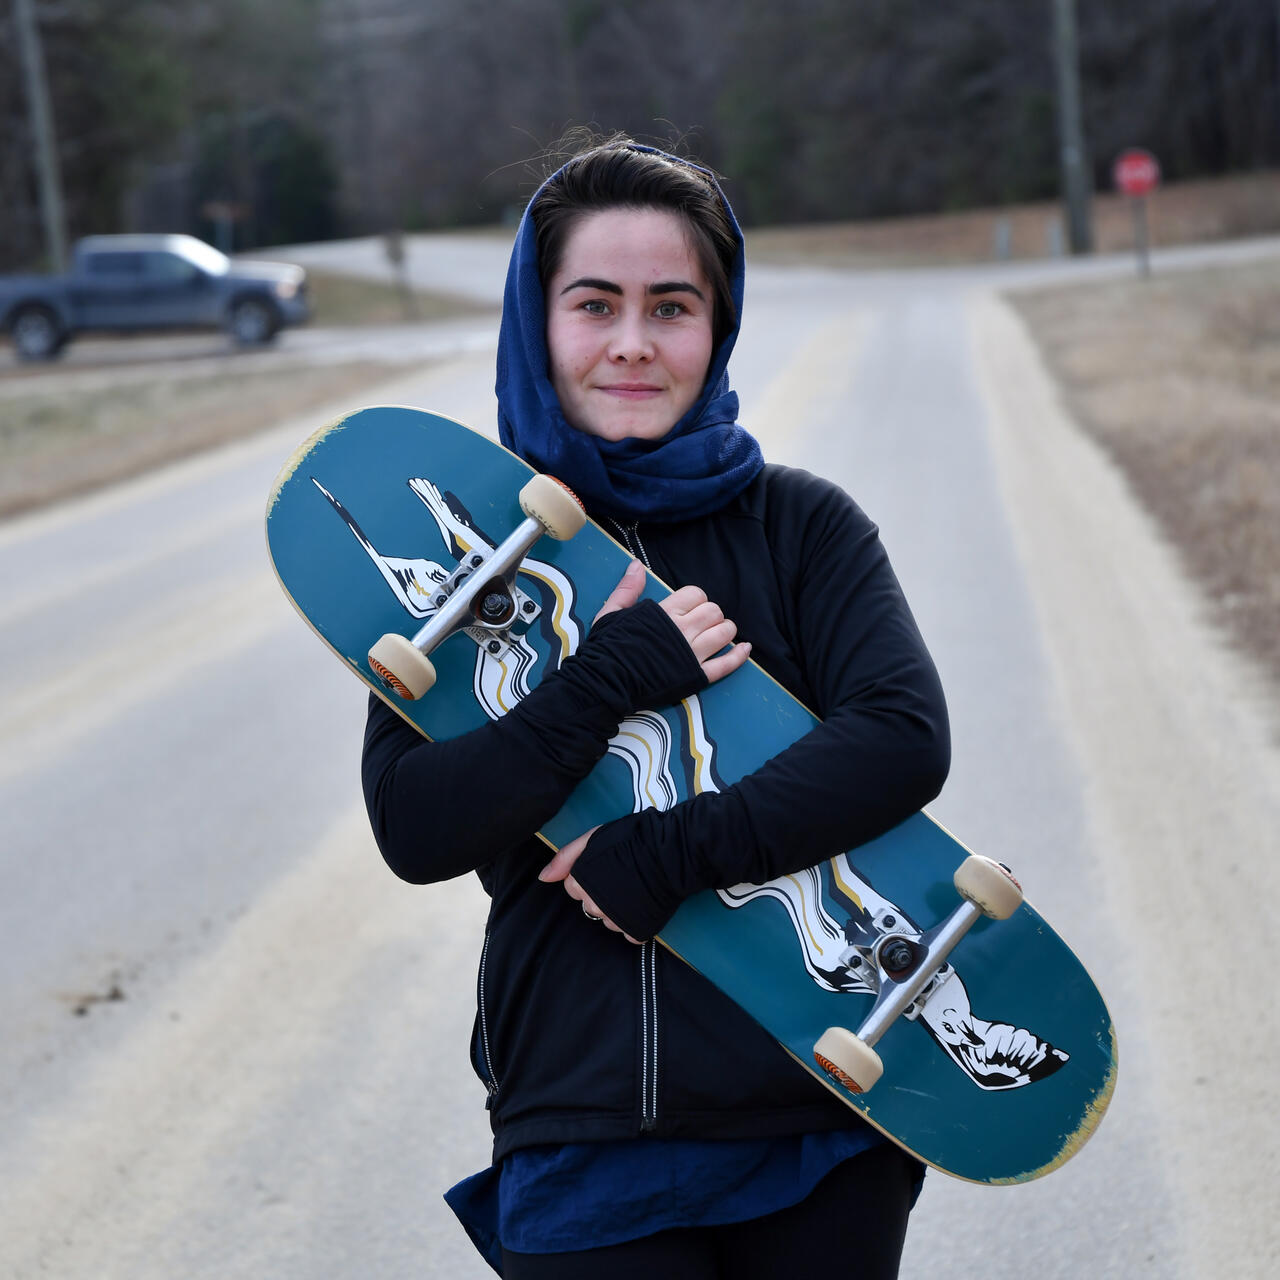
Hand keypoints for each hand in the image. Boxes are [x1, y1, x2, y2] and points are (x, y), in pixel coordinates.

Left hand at [538, 827, 641, 944]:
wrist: (670, 852)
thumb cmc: (632, 839)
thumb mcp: (592, 837)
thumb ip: (565, 858)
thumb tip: (543, 878)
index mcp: (580, 882)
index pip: (574, 887)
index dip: (589, 875)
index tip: (606, 866)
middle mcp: (593, 905)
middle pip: (589, 905)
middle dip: (601, 893)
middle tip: (622, 875)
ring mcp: (614, 920)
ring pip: (607, 919)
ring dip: (616, 908)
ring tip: (635, 887)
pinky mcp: (634, 930)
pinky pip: (628, 931)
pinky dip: (635, 921)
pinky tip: (644, 902)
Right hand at [595, 560, 751, 685]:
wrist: (605, 682)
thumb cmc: (606, 649)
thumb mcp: (611, 613)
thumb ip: (628, 589)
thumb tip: (636, 566)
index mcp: (665, 612)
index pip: (696, 594)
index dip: (695, 600)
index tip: (688, 610)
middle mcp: (683, 629)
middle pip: (714, 611)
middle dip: (711, 615)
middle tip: (700, 624)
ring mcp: (692, 654)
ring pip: (725, 632)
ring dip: (724, 631)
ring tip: (716, 635)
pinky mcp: (696, 676)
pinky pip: (726, 664)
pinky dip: (739, 656)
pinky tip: (745, 649)